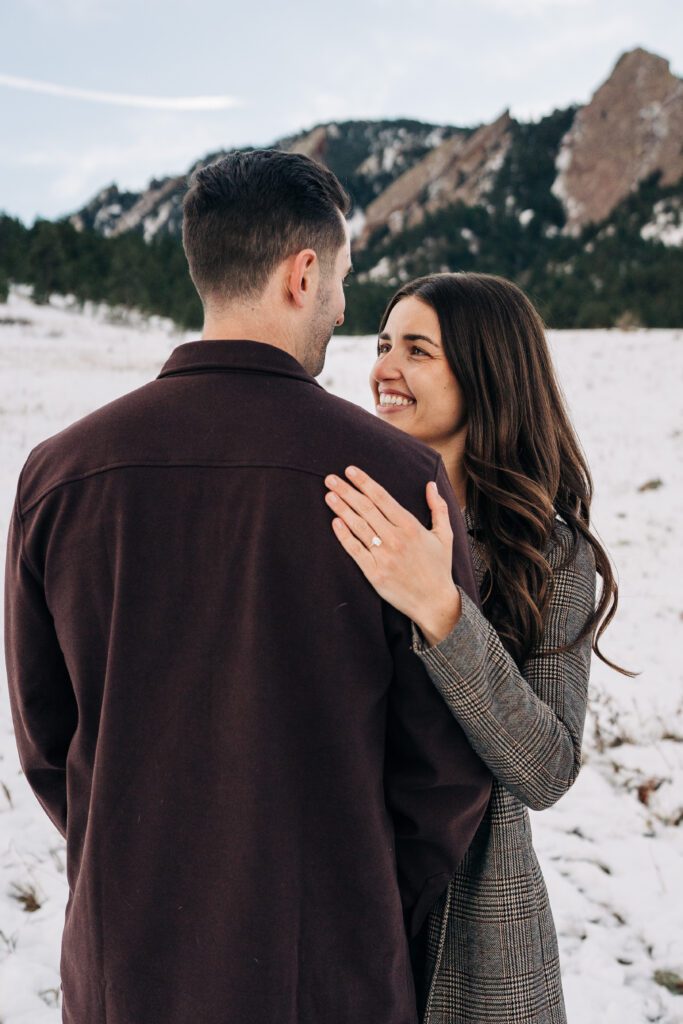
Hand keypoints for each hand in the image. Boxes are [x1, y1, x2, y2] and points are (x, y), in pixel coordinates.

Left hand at [324, 466, 461, 645]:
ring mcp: (383, 556)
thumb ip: (438, 508)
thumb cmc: (439, 568)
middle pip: (365, 508)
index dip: (364, 482)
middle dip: (346, 491)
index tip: (350, 471)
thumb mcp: (445, 535)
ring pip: (358, 526)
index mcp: (410, 526)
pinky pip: (355, 550)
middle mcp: (395, 538)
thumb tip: (430, 485)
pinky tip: (335, 522)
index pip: (382, 497)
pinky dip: (343, 535)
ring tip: (329, 495)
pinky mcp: (374, 572)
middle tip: (330, 478)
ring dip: (341, 509)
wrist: (434, 602)